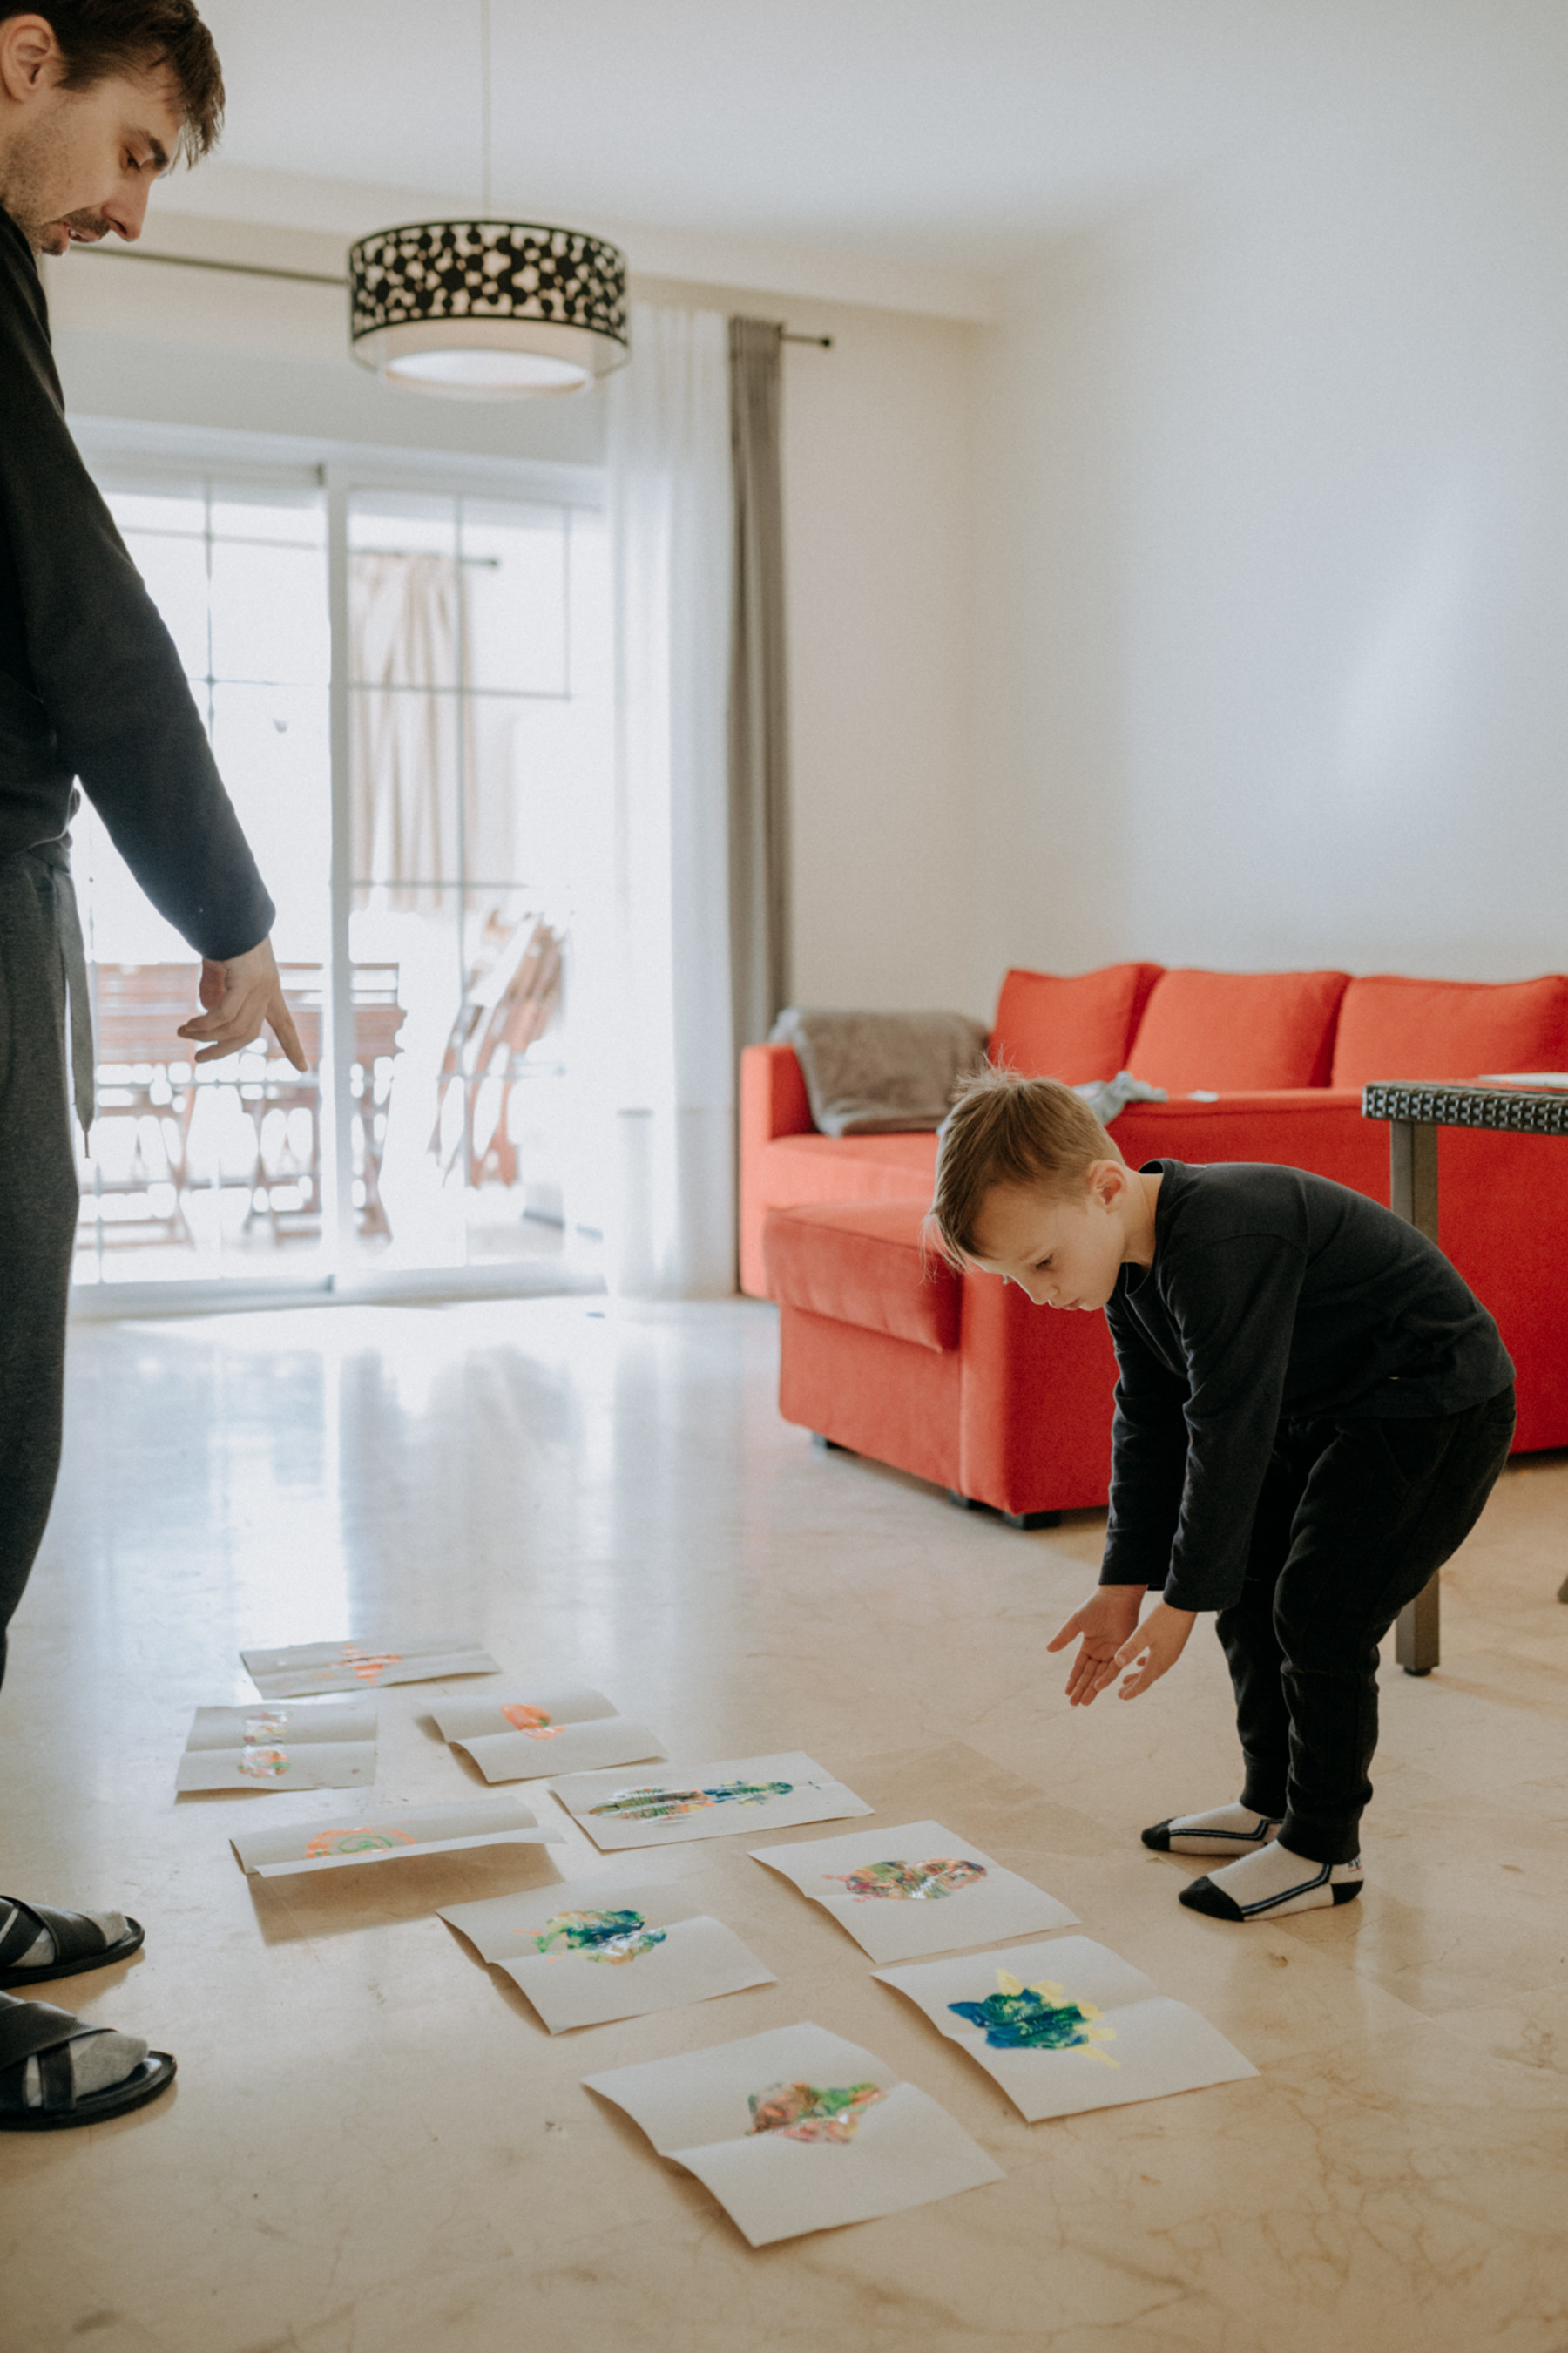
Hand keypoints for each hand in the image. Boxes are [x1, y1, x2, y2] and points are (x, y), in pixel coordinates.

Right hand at [177, 937, 306, 1069]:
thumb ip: (216, 991)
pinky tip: (190, 1024)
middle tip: (199, 1059)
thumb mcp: (220, 967)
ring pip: (234, 1027)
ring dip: (206, 1035)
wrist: (227, 906)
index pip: (284, 1022)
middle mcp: (268, 988)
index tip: (304, 1068)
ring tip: (184, 1032)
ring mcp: (260, 985)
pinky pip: (224, 1014)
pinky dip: (205, 1024)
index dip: (293, 1046)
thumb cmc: (221, 931)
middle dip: (223, 1050)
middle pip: (249, 1034)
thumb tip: (209, 1018)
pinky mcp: (246, 980)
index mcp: (269, 987)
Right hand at [1046, 1585, 1146, 1706]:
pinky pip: (1114, 1668)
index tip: (1067, 1693)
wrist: (1116, 1597)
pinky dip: (1105, 1678)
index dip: (1073, 1680)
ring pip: (1100, 1675)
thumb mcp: (1076, 1623)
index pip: (1079, 1667)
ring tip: (1084, 1702)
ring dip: (1092, 1689)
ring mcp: (1112, 1653)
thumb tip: (1048, 1650)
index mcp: (1089, 1646)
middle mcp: (1100, 1653)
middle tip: (1074, 1704)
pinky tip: (1097, 1687)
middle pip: (1089, 1675)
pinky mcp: (1123, 1651)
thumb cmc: (1096, 1606)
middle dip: (1081, 1689)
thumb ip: (1064, 1637)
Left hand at [1112, 1601, 1196, 1699]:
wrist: (1185, 1604)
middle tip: (1122, 1693)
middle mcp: (1167, 1661)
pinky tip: (1142, 1660)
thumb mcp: (1144, 1633)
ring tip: (1128, 1679)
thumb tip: (1117, 1664)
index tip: (1121, 1697)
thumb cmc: (1164, 1617)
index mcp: (1159, 1661)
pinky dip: (1147, 1664)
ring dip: (1140, 1675)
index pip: (1143, 1682)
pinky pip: (1159, 1660)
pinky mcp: (1173, 1645)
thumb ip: (1131, 1648)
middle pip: (1148, 1678)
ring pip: (1153, 1669)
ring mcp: (1171, 1653)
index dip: (1132, 1690)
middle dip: (1135, 1686)